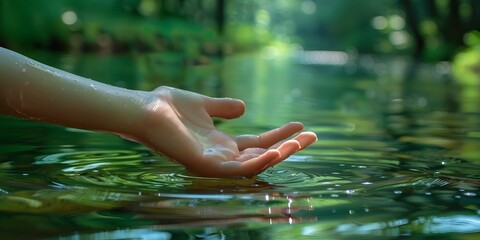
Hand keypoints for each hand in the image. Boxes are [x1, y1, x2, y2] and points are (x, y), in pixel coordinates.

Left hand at [138, 86, 316, 176]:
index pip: (258, 142)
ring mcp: (213, 162)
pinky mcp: (204, 165)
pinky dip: (257, 162)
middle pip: (262, 154)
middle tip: (313, 136)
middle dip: (288, 146)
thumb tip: (244, 107)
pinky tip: (275, 152)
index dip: (280, 135)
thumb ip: (223, 107)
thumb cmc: (167, 107)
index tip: (301, 125)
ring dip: (278, 155)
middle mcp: (221, 155)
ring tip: (299, 142)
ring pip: (254, 164)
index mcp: (222, 143)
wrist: (144, 110)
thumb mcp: (203, 104)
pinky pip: (236, 169)